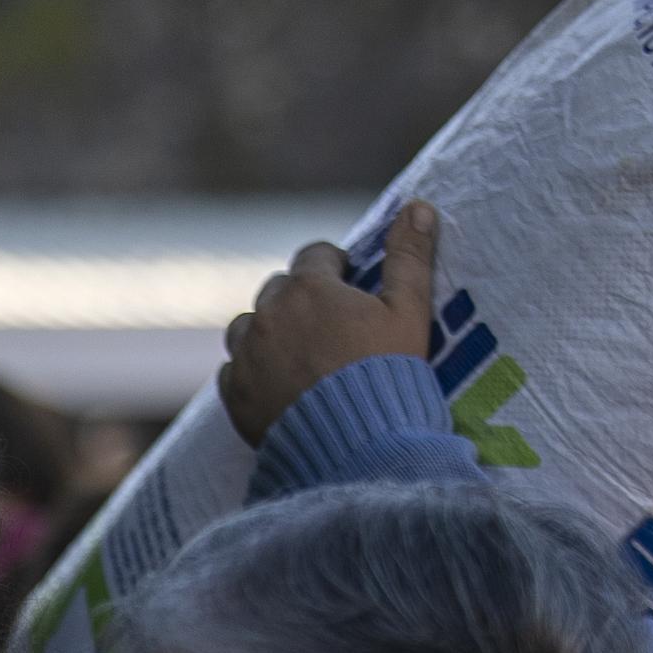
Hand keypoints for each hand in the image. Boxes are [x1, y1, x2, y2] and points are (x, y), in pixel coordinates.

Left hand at [217, 198, 441, 446]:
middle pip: (277, 290)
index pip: (314, 255)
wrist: (353, 445)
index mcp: (309, 288)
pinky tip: (277, 385)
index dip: (334, 266)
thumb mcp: (409, 312)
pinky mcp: (234, 396)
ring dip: (267, 332)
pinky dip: (250, 372)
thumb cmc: (386, 374)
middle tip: (327, 323)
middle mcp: (267, 316)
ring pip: (246, 328)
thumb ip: (410, 257)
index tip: (348, 281)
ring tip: (297, 353)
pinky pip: (233, 371)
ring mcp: (246, 356)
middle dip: (299, 298)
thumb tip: (419, 206)